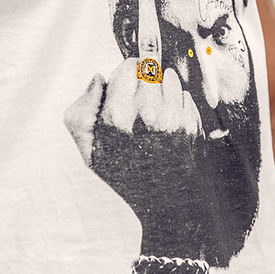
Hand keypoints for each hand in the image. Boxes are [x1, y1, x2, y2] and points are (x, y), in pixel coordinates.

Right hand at [63, 0, 205, 251]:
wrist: (169, 206)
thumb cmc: (125, 175)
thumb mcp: (89, 152)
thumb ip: (80, 111)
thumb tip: (99, 77)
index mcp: (116, 120)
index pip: (127, 66)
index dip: (125, 74)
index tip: (126, 87)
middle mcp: (146, 116)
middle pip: (149, 67)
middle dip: (145, 76)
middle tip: (141, 98)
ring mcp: (174, 119)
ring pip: (170, 77)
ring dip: (164, 86)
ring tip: (157, 110)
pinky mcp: (194, 125)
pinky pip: (186, 95)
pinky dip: (180, 102)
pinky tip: (172, 123)